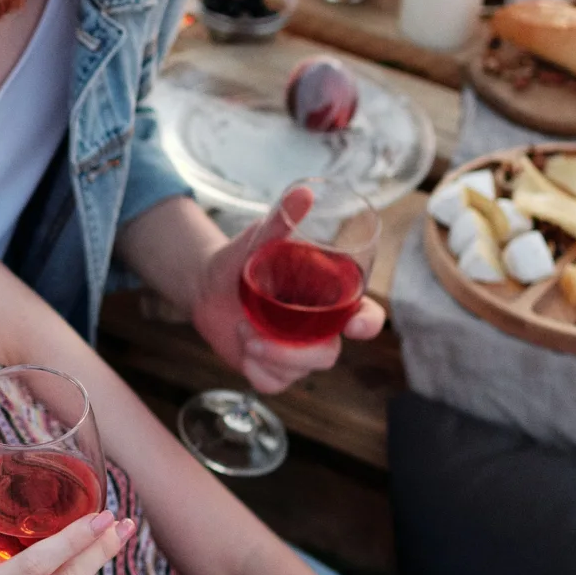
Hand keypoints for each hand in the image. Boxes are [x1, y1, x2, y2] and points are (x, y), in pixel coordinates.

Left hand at [189, 188, 384, 392]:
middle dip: (297, 352)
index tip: (356, 325)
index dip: (369, 323)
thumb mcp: (258, 239)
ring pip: (301, 370)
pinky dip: (256, 370)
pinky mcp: (275, 369)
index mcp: (329, 297)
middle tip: (256, 337)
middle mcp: (320, 327)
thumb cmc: (242, 258)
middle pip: (329, 353)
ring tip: (242, 330)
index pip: (366, 315)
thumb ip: (281, 220)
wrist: (206, 285)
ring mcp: (299, 352)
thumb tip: (304, 191)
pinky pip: (275, 383)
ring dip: (267, 355)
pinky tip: (243, 349)